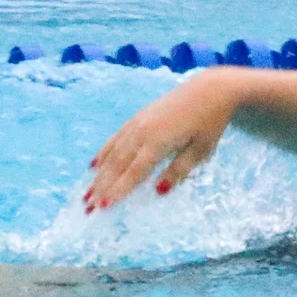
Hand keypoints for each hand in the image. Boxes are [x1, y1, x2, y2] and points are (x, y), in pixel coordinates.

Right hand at [85, 70, 243, 210]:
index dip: (118, 190)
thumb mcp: (202, 150)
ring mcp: (138, 122)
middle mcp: (143, 132)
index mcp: (159, 142)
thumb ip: (178, 170)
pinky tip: (94, 165)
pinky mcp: (138, 116)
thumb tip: (158, 191)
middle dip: (102, 187)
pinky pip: (115, 137)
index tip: (103, 208)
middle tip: (87, 208)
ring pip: (113, 152)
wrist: (211, 88)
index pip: (134, 172)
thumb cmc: (210, 122)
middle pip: (118, 164)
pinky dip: (103, 152)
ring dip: (99, 174)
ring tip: (86, 194)